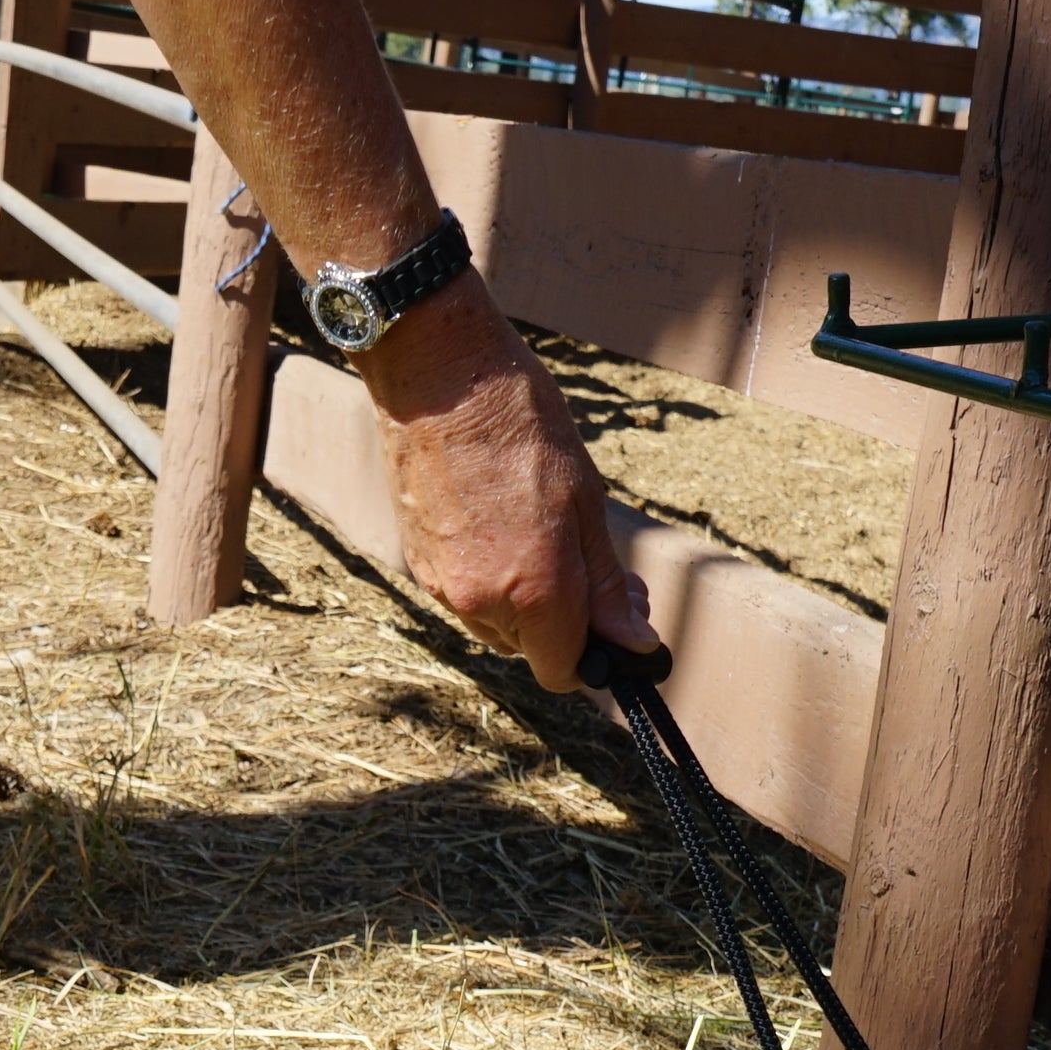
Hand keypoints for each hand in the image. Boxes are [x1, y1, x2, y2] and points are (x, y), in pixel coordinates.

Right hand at [359, 276, 657, 691]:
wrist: (439, 377)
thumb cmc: (521, 426)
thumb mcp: (586, 502)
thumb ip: (606, 585)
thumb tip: (633, 643)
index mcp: (535, 591)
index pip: (564, 671)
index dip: (594, 654)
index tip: (612, 619)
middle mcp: (482, 602)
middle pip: (529, 649)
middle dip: (561, 620)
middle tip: (584, 559)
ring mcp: (441, 585)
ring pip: (495, 623)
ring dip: (522, 598)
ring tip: (534, 527)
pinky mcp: (417, 563)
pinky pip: (463, 594)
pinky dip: (487, 574)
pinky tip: (497, 518)